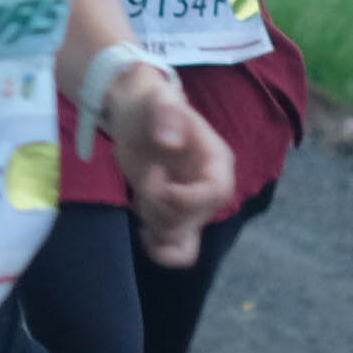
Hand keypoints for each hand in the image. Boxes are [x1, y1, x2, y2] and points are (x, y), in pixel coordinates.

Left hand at [104, 60, 235, 266]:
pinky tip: (143, 230)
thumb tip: (170, 141)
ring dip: (153, 219)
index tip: (162, 187)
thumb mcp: (158, 100)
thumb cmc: (150, 106)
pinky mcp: (176, 218)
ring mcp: (194, 207)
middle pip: (194, 219)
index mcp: (217, 162)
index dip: (188, 198)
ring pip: (180, 237)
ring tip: (145, 189)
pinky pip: (181, 252)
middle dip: (161, 204)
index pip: (216, 193)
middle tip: (148, 174)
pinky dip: (161, 251)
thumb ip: (167, 113)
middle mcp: (210, 189)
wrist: (136, 119)